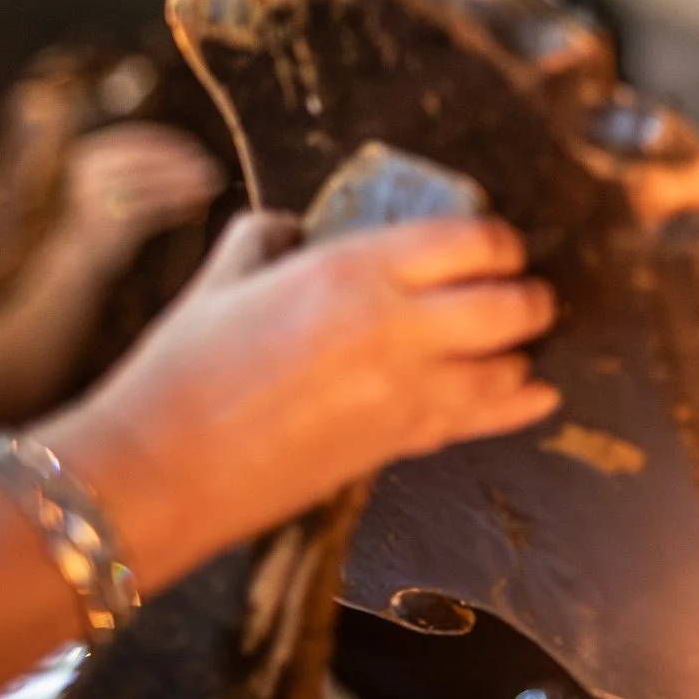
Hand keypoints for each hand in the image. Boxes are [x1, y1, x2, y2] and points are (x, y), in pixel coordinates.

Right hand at [38, 210, 559, 589]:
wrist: (160, 471)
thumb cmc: (183, 371)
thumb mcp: (224, 276)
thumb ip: (270, 235)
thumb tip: (297, 227)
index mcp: (352, 270)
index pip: (471, 241)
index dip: (497, 241)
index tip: (494, 245)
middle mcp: (395, 327)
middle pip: (510, 302)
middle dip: (525, 294)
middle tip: (519, 291)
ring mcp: (405, 392)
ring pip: (507, 365)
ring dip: (518, 350)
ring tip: (510, 342)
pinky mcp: (399, 444)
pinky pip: (485, 419)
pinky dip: (518, 404)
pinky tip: (538, 394)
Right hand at [59, 124, 223, 269]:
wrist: (76, 259)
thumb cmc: (105, 215)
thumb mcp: (121, 182)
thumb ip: (150, 167)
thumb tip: (198, 159)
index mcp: (93, 151)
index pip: (142, 138)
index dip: (176, 144)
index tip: (200, 151)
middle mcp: (91, 169)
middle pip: (152, 159)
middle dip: (186, 164)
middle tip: (213, 170)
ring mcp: (98, 194)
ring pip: (156, 184)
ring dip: (188, 185)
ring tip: (211, 188)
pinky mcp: (111, 220)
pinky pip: (155, 209)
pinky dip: (178, 207)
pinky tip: (196, 209)